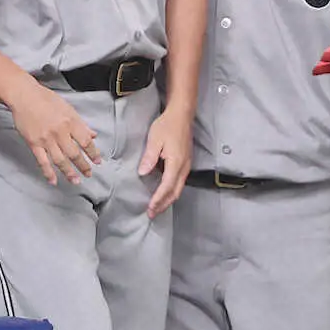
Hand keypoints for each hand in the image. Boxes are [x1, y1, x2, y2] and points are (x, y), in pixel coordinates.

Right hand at [8, 78, 100, 185]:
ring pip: (60, 160)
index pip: (85, 142)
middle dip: (83, 166)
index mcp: (70, 122)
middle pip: (74, 154)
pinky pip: (42, 161)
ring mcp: (46, 139)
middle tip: (88, 173)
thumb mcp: (68, 109)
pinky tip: (53, 181)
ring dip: (69, 172)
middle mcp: (60, 132)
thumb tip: (93, 135)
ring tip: (75, 181)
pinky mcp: (34, 143)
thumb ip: (81, 124)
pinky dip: (48, 172)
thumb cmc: (46, 99)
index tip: (97, 161)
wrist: (24, 96)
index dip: (93, 153)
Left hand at [139, 104, 193, 218]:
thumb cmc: (167, 125)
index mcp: (176, 162)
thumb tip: (143, 173)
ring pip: (178, 188)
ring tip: (156, 207)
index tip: (150, 208)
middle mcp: (184, 167)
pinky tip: (164, 193)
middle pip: (175, 192)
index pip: (167, 186)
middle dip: (164, 204)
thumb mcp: (155, 140)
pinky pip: (179, 182)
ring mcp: (187, 165)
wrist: (182, 115)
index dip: (158, 199)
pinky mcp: (186, 163)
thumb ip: (149, 157)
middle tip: (152, 214)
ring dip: (168, 199)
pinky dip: (171, 191)